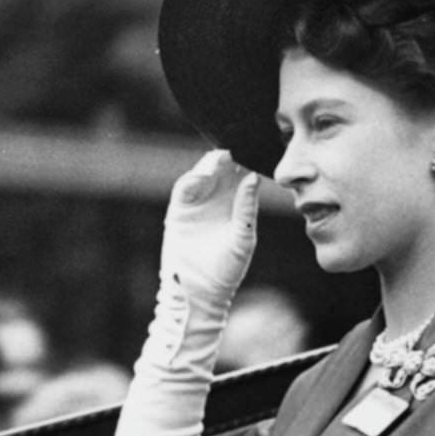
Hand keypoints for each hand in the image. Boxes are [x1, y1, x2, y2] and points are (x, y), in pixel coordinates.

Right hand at [160, 150, 259, 309]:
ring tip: (221, 156)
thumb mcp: (243, 238)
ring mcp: (198, 203)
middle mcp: (218, 199)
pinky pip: (184, 189)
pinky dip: (192, 179)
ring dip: (210, 164)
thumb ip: (247, 209)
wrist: (199, 291)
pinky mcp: (179, 209)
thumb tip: (253, 177)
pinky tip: (203, 174)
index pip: (242, 175)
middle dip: (228, 157)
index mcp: (238, 204)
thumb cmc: (227, 269)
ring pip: (203, 174)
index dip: (248, 161)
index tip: (255, 146)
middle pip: (222, 170)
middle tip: (237, 143)